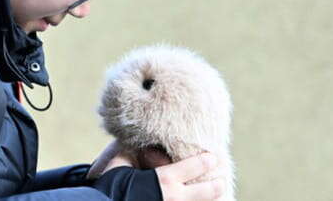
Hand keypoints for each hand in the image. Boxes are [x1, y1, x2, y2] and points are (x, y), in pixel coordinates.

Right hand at [89, 141, 224, 199]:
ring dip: (208, 199)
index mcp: (165, 179)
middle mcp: (173, 197)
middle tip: (221, 182)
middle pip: (206, 192)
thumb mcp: (122, 160)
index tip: (212, 157)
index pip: (194, 167)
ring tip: (215, 194)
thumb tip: (143, 138)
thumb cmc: (111, 181)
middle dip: (215, 186)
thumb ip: (136, 150)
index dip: (206, 161)